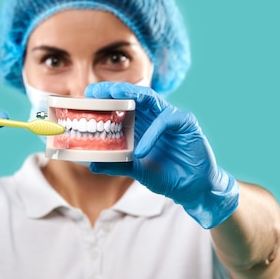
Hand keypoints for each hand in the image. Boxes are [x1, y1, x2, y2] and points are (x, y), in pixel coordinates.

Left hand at [85, 82, 238, 228]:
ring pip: (151, 98)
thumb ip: (117, 164)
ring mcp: (170, 117)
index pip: (122, 103)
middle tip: (96, 91)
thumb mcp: (136, 170)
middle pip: (133, 95)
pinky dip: (152, 133)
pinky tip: (140, 151)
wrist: (192, 187)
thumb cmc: (166, 174)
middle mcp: (154, 115)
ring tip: (114, 97)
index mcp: (141, 123)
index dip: (106, 98)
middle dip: (114, 90)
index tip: (87, 96)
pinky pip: (166, 121)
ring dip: (132, 95)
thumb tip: (92, 163)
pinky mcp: (185, 123)